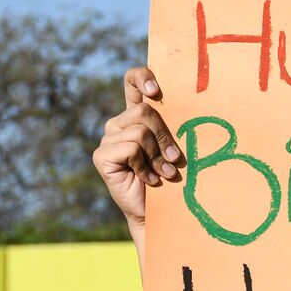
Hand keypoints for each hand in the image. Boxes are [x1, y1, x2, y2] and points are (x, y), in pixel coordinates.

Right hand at [91, 68, 184, 233]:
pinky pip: (130, 149)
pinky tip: (148, 180)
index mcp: (136, 116)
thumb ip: (173, 127)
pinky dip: (145, 167)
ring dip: (157, 156)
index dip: (142, 77)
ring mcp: (108, 139)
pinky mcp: (102, 156)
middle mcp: (119, 124)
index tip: (156, 90)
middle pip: (144, 111)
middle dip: (165, 136)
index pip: (132, 82)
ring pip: (139, 132)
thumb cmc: (171, 178)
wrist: (159, 212)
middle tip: (175, 159)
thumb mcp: (174, 147)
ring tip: (163, 173)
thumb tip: (189, 108)